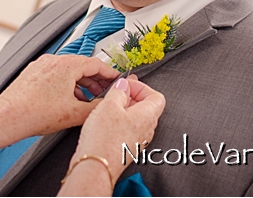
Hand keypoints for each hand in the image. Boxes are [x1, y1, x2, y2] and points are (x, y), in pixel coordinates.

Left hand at [0, 54, 120, 144]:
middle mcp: (52, 60)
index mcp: (66, 64)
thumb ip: (95, 108)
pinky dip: (66, 85)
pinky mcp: (32, 74)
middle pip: (81, 66)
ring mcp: (41, 66)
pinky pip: (55, 76)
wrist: (6, 118)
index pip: (96, 63)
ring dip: (80, 84)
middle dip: (95, 80)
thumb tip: (105, 106)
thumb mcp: (74, 113)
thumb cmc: (33, 113)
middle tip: (105, 91)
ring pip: (68, 71)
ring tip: (86, 99)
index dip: (109, 73)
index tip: (116, 79)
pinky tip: (67, 100)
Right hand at [64, 76, 164, 192]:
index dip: (141, 87)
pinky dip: (119, 120)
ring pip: (136, 118)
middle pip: (146, 106)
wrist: (96, 166)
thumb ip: (119, 91)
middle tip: (116, 93)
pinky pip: (129, 129)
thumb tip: (123, 85)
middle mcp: (147, 129)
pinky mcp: (128, 147)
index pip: (156, 96)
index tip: (126, 85)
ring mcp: (138, 140)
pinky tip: (105, 120)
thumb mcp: (109, 105)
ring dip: (124, 108)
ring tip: (108, 106)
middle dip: (131, 96)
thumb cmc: (104, 139)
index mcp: (148, 116)